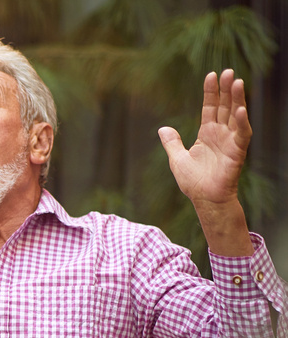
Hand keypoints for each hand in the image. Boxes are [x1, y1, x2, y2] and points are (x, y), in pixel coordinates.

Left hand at [159, 69, 250, 208]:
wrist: (204, 199)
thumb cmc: (193, 181)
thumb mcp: (177, 159)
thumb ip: (172, 143)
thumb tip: (162, 128)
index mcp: (207, 133)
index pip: (210, 107)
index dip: (211, 92)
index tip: (211, 75)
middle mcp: (221, 134)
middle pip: (225, 106)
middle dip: (227, 89)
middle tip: (229, 71)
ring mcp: (230, 141)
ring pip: (236, 116)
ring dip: (238, 99)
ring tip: (237, 82)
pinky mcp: (237, 152)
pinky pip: (241, 135)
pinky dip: (241, 122)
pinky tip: (240, 110)